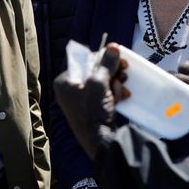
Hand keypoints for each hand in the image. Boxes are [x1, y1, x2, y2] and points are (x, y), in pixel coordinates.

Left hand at [54, 43, 122, 159]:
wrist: (101, 142)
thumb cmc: (93, 111)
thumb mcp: (99, 83)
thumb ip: (106, 64)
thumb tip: (114, 47)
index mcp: (64, 81)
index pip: (85, 60)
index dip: (103, 59)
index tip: (118, 58)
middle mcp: (69, 90)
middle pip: (95, 71)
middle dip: (112, 73)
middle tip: (124, 72)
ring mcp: (80, 101)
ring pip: (102, 83)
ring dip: (116, 83)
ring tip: (123, 89)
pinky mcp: (92, 110)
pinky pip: (104, 94)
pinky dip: (114, 93)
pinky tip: (124, 96)